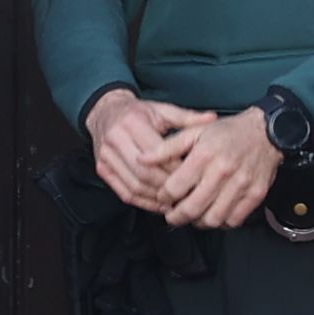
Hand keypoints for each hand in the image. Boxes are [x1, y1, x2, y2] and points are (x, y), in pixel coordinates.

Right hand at [84, 91, 187, 216]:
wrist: (105, 112)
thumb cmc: (138, 112)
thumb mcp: (162, 110)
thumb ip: (187, 117)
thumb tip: (212, 119)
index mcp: (132, 122)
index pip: (157, 153)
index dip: (176, 168)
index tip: (194, 176)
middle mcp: (115, 139)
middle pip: (144, 173)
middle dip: (167, 187)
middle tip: (187, 194)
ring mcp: (105, 156)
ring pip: (134, 186)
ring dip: (156, 198)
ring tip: (176, 202)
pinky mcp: (101, 169)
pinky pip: (124, 193)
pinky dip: (143, 202)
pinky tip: (160, 204)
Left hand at [165, 103, 282, 234]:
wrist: (266, 132)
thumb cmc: (227, 132)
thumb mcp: (194, 132)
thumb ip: (167, 147)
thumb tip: (142, 159)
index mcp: (204, 154)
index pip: (175, 187)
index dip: (164, 196)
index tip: (164, 196)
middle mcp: (223, 171)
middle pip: (192, 208)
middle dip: (176, 216)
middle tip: (172, 215)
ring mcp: (241, 185)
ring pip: (213, 219)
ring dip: (198, 222)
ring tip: (193, 215)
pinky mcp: (255, 194)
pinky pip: (234, 220)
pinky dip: (221, 222)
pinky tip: (214, 213)